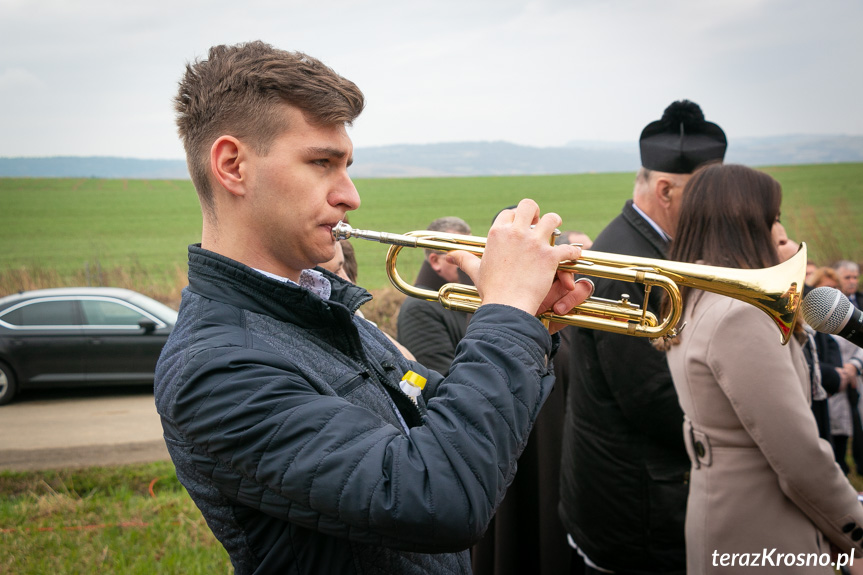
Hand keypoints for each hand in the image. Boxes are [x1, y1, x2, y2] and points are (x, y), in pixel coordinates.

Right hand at [446, 199, 591, 328]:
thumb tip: (448, 256)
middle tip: (539, 223)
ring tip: (557, 230)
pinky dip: (573, 253)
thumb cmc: (490, 289)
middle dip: (536, 212)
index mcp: (498, 234)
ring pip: (552, 219)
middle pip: (529, 205)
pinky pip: (568, 248)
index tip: (519, 227)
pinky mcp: (550, 257)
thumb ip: (463, 259)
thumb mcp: (475, 270)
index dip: (515, 219)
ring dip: (556, 223)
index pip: (508, 214)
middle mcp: (516, 234)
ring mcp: (534, 244)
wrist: (506, 306)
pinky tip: (572, 257)